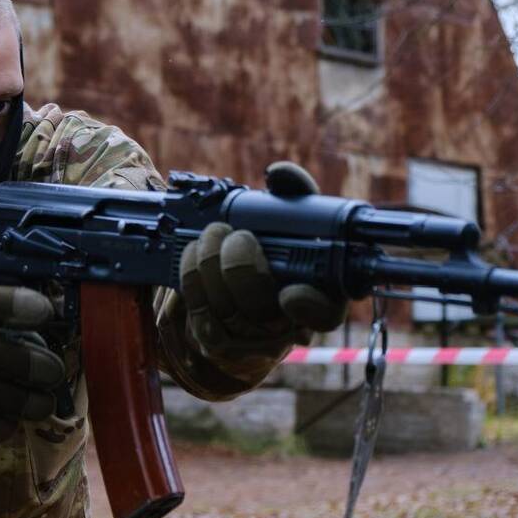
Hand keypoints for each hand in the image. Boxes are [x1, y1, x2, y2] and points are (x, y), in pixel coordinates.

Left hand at [179, 162, 347, 361]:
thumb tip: (278, 175)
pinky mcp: (215, 343)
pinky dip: (191, 279)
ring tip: (210, 235)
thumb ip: (294, 196)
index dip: (311, 309)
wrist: (235, 283)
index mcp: (318, 298)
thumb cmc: (271, 248)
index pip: (325, 316)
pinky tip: (192, 255)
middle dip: (241, 268)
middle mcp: (286, 327)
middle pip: (262, 310)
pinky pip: (199, 315)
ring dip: (211, 265)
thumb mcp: (290, 220)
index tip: (290, 293)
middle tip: (236, 237)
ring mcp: (248, 341)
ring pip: (225, 311)